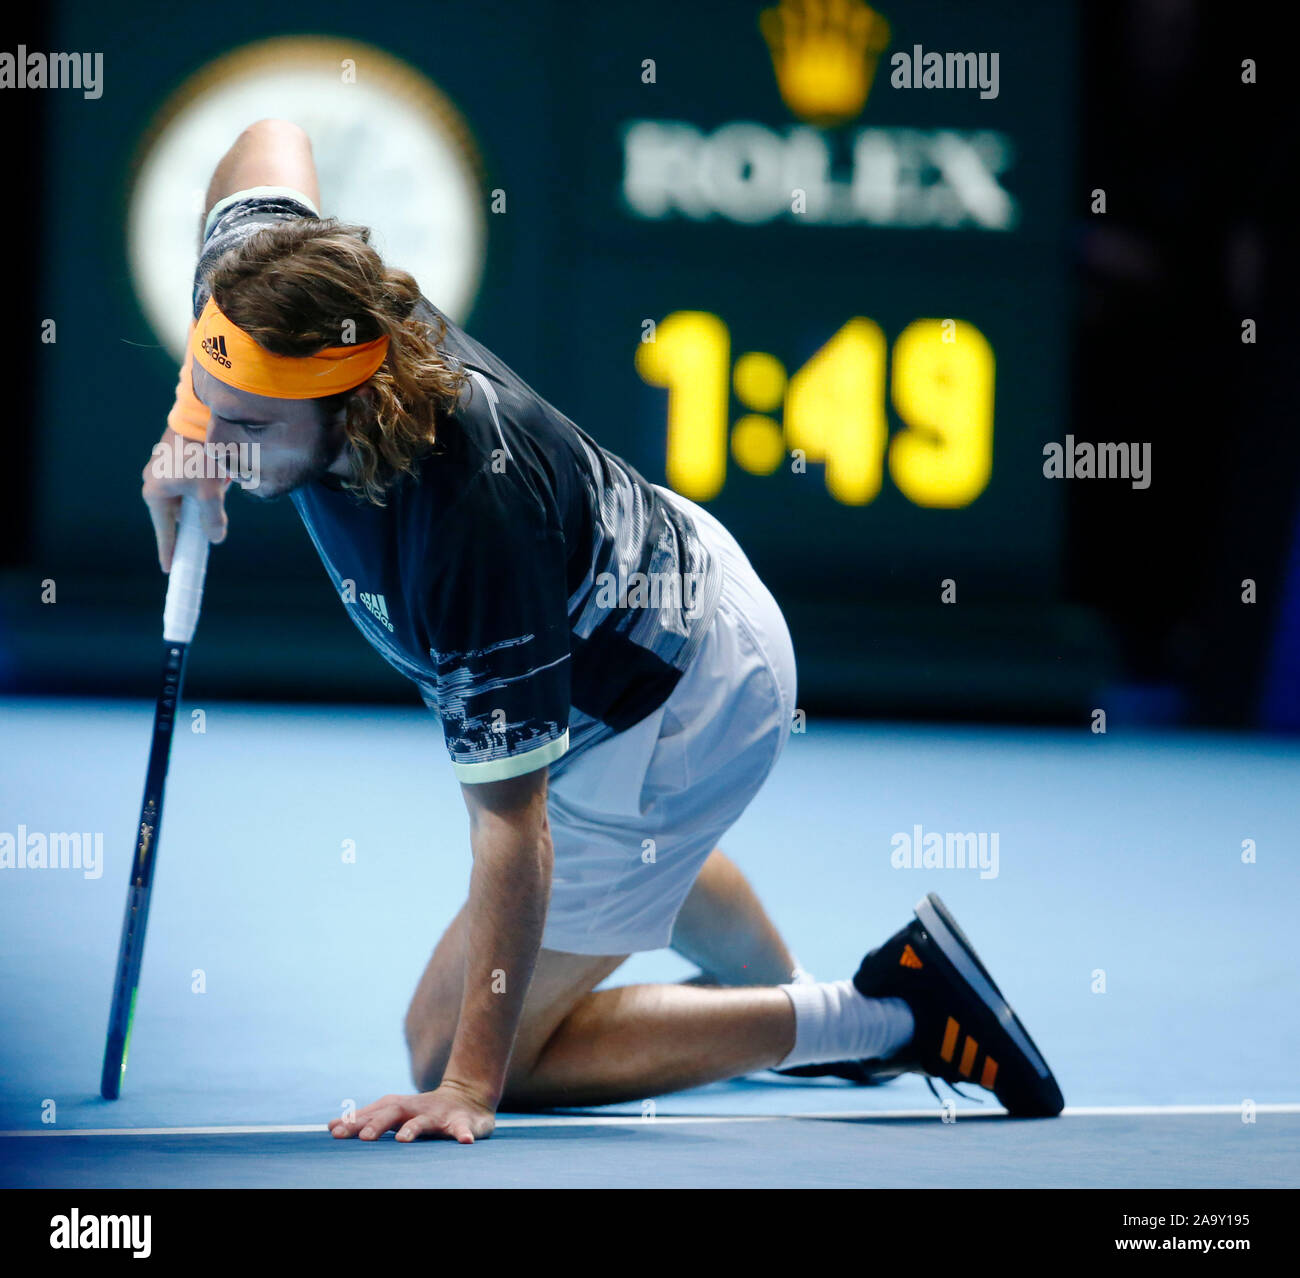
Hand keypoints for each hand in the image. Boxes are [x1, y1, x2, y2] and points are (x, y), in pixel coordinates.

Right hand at [142, 427, 230, 571]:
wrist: (200, 417)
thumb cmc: (202, 456)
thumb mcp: (210, 492)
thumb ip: (212, 519)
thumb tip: (214, 538)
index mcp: (155, 492)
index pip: (165, 530)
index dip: (169, 550)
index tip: (170, 568)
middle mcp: (155, 481)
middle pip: (181, 514)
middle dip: (200, 515)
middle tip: (217, 516)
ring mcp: (164, 468)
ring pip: (190, 496)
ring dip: (208, 496)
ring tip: (222, 481)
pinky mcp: (176, 457)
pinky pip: (194, 480)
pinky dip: (209, 481)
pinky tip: (223, 472)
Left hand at [327, 1081, 496, 1144]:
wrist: (468, 1097)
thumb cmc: (423, 1111)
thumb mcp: (396, 1113)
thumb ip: (367, 1120)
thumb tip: (330, 1127)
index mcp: (398, 1108)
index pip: (373, 1113)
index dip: (355, 1122)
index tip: (334, 1131)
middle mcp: (416, 1109)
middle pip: (394, 1112)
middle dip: (378, 1124)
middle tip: (364, 1138)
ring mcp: (439, 1115)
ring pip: (424, 1121)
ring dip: (413, 1129)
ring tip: (402, 1140)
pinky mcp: (461, 1122)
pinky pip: (462, 1128)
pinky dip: (463, 1133)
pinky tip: (464, 1141)